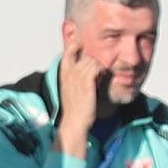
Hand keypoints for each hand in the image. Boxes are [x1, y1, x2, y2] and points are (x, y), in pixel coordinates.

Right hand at [57, 39, 106, 155]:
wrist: (74, 122)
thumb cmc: (75, 109)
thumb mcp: (71, 91)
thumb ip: (76, 80)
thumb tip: (88, 73)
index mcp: (64, 74)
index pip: (67, 52)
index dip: (75, 46)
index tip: (82, 45)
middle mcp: (69, 73)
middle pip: (85, 56)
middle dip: (94, 61)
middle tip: (99, 71)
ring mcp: (77, 77)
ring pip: (93, 60)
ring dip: (100, 67)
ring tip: (102, 77)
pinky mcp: (86, 82)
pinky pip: (97, 67)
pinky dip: (103, 70)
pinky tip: (103, 78)